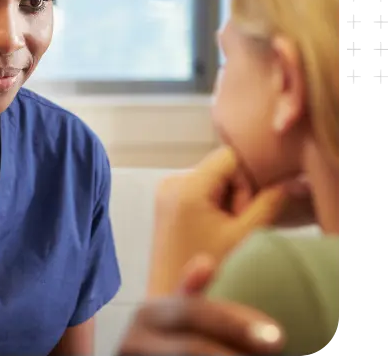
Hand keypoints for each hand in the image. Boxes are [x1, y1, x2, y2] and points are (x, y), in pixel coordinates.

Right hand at [117, 255, 284, 355]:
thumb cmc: (154, 345)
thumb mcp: (164, 318)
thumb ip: (187, 294)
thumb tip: (206, 263)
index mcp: (147, 315)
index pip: (194, 312)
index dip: (236, 324)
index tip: (278, 336)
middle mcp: (134, 342)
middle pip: (192, 348)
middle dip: (235, 354)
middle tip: (276, 353)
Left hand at [147, 146, 291, 295]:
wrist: (173, 299)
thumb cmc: (210, 272)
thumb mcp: (244, 235)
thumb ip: (269, 203)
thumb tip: (288, 182)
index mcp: (187, 186)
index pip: (229, 156)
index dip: (246, 180)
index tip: (244, 212)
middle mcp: (172, 182)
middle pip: (220, 167)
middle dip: (236, 192)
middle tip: (236, 225)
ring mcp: (166, 191)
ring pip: (211, 177)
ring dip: (225, 198)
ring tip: (224, 230)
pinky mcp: (166, 201)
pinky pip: (199, 187)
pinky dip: (212, 202)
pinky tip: (212, 229)